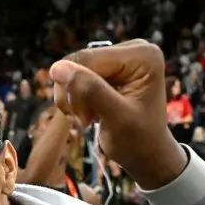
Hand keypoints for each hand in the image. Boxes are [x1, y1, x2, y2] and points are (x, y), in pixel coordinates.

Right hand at [49, 40, 183, 188]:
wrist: (147, 155)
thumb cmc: (137, 141)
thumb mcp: (116, 118)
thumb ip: (90, 90)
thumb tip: (57, 67)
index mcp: (142, 56)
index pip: (87, 59)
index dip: (75, 88)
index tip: (85, 119)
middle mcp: (134, 48)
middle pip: (79, 62)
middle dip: (75, 94)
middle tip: (86, 120)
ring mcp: (122, 57)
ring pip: (74, 69)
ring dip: (74, 98)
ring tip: (89, 118)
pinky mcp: (112, 67)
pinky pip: (79, 75)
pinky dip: (78, 98)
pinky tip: (90, 112)